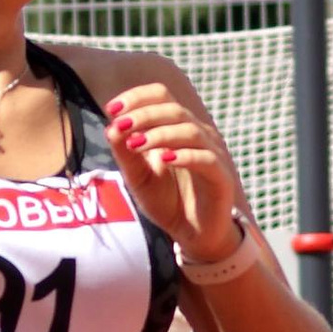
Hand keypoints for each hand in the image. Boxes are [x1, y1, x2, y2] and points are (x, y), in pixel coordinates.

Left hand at [102, 84, 244, 264]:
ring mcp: (213, 154)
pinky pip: (206, 158)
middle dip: (144, 115)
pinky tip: (165, 160)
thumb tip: (110, 127)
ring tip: (137, 144)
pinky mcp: (221, 177)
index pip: (161, 96)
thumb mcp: (138, 178)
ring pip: (190, 130)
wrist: (193, 235)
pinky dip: (185, 156)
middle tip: (121, 126)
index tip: (112, 110)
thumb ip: (125, 154)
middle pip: (174, 109)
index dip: (137, 97)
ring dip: (160, 134)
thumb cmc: (167, 201)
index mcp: (177, 127)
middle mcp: (198, 134)